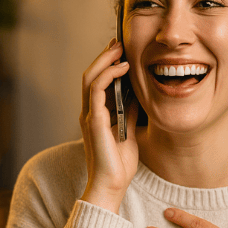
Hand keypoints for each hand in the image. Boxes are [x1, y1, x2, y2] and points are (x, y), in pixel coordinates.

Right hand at [80, 38, 138, 213]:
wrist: (111, 186)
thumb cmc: (119, 164)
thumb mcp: (129, 131)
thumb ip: (129, 113)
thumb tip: (138, 93)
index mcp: (96, 114)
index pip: (97, 81)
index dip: (107, 63)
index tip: (121, 49)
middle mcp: (89, 112)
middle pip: (91, 74)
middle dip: (105, 56)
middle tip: (119, 41)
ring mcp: (89, 116)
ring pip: (90, 78)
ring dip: (105, 60)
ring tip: (120, 48)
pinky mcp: (93, 122)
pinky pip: (96, 91)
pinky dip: (109, 76)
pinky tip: (123, 68)